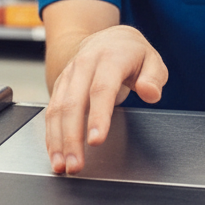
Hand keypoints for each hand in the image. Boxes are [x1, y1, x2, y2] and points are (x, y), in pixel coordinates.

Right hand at [45, 25, 167, 174]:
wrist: (107, 39)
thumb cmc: (132, 55)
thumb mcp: (152, 60)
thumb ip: (153, 77)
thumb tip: (150, 92)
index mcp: (109, 58)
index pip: (101, 89)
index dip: (98, 117)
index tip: (96, 141)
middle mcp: (84, 65)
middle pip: (73, 103)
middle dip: (71, 137)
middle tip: (76, 164)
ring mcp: (69, 75)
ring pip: (57, 109)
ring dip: (57, 139)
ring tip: (62, 165)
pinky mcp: (60, 85)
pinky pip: (51, 111)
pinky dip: (51, 134)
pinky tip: (54, 153)